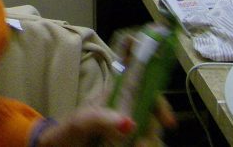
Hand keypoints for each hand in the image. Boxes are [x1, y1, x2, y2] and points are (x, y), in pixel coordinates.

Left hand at [35, 97, 174, 145]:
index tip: (167, 121)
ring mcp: (126, 134)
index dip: (159, 102)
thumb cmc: (65, 133)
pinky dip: (144, 146)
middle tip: (143, 144)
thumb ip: (99, 119)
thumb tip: (129, 123)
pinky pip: (143, 144)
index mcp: (114, 101)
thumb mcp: (79, 122)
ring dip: (150, 143)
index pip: (144, 91)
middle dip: (154, 130)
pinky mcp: (126, 145)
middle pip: (153, 118)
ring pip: (151, 136)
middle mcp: (125, 116)